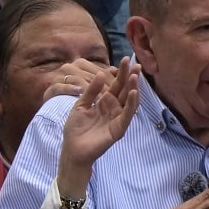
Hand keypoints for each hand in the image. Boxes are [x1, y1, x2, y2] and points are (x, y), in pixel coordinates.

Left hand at [57, 58, 139, 197]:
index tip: (126, 59)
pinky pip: (127, 115)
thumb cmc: (76, 128)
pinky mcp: (118, 129)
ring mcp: (118, 118)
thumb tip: (102, 73)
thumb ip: (91, 90)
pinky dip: (131, 104)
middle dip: (131, 77)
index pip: (116, 84)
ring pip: (129, 101)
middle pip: (125, 90)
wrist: (72, 149)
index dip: (121, 72)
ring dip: (133, 88)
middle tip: (136, 63)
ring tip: (135, 76)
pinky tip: (133, 93)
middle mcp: (114, 108)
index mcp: (105, 101)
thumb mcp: (81, 104)